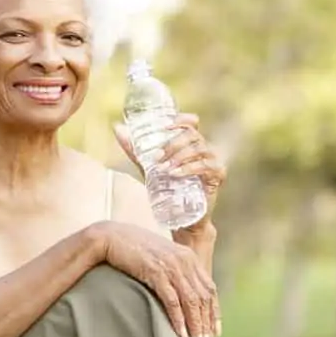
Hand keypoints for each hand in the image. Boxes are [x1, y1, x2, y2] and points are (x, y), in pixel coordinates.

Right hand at [98, 222, 219, 336]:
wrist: (112, 236)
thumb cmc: (133, 249)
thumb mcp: (161, 257)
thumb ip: (174, 271)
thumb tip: (181, 293)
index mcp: (188, 257)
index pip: (209, 289)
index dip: (214, 312)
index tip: (215, 332)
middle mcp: (185, 261)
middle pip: (203, 298)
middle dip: (206, 324)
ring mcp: (171, 266)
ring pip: (191, 301)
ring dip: (195, 326)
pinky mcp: (156, 272)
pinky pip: (173, 300)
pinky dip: (178, 319)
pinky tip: (180, 333)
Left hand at [113, 113, 226, 227]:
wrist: (180, 216)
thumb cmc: (166, 188)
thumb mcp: (148, 167)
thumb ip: (135, 150)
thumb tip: (117, 128)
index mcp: (189, 143)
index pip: (192, 122)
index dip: (181, 120)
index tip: (165, 126)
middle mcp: (203, 148)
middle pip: (192, 134)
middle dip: (173, 144)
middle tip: (157, 157)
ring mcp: (213, 160)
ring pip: (199, 149)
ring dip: (179, 157)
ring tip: (164, 169)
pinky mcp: (218, 175)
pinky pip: (207, 166)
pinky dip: (190, 168)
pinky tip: (176, 174)